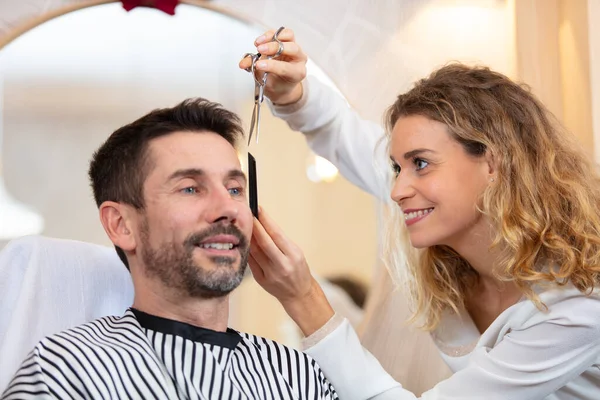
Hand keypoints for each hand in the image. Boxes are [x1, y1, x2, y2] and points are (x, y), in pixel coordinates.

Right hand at [239, 28, 306, 104]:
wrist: (282, 82)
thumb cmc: (277, 83)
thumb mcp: (266, 82)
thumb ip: (255, 71)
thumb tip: (244, 63)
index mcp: (297, 73)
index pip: (286, 68)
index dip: (271, 66)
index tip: (258, 65)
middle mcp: (299, 59)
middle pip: (292, 48)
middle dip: (274, 48)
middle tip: (260, 50)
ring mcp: (294, 49)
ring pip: (288, 36)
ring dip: (272, 37)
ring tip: (258, 43)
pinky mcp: (288, 41)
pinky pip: (280, 32)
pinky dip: (269, 34)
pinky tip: (260, 41)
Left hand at [249, 207, 333, 335]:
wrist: (298, 294)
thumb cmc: (298, 269)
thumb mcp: (296, 252)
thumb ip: (280, 241)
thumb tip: (262, 223)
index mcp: (293, 255)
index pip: (276, 234)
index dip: (266, 220)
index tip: (258, 209)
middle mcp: (282, 265)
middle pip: (264, 242)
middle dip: (254, 226)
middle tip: (247, 214)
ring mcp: (270, 274)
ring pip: (255, 251)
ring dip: (249, 237)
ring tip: (244, 225)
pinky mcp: (261, 280)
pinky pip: (251, 261)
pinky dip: (248, 250)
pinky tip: (245, 241)